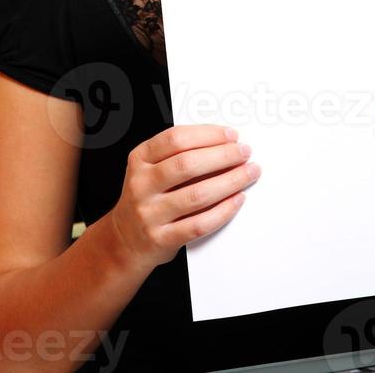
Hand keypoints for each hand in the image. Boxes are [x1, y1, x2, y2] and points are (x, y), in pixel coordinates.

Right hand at [110, 124, 260, 270]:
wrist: (125, 239)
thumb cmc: (148, 197)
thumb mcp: (151, 168)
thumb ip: (179, 154)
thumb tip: (225, 143)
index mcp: (140, 159)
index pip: (176, 139)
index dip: (208, 135)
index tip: (231, 135)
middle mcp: (141, 184)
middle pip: (187, 164)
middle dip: (223, 156)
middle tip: (244, 152)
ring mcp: (149, 213)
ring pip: (197, 194)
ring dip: (230, 181)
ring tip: (249, 173)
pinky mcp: (161, 239)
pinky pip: (199, 224)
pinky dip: (223, 211)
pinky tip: (238, 199)